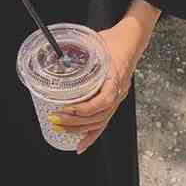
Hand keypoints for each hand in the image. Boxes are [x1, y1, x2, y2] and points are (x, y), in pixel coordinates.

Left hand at [49, 22, 142, 154]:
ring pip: (99, 121)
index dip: (83, 108)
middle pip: (98, 115)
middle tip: (55, 119)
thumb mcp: (95, 41)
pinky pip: (103, 122)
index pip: (102, 101)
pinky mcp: (113, 100)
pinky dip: (91, 136)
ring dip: (79, 128)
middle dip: (75, 121)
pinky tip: (81, 145)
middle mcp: (118, 92)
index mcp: (115, 77)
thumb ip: (78, 48)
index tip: (65, 108)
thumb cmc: (114, 41)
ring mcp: (117, 98)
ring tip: (60, 128)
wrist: (131, 40)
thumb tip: (56, 51)